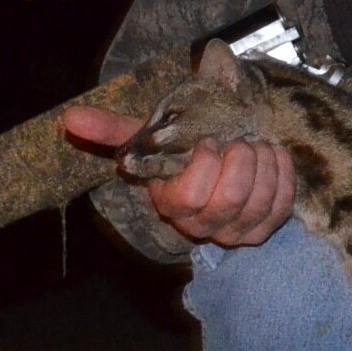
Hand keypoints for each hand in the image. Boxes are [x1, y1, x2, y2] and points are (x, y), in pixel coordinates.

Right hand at [61, 106, 295, 246]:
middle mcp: (202, 226)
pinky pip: (281, 206)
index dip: (206, 166)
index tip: (209, 141)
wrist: (217, 168)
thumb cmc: (180, 153)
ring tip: (256, 145)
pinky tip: (274, 155)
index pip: (191, 196)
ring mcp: (235, 232)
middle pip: (230, 201)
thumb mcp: (148, 139)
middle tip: (238, 141)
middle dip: (241, 161)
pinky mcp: (264, 229)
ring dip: (264, 164)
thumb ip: (111, 130)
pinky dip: (283, 174)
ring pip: (259, 203)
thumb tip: (68, 118)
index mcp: (172, 204)